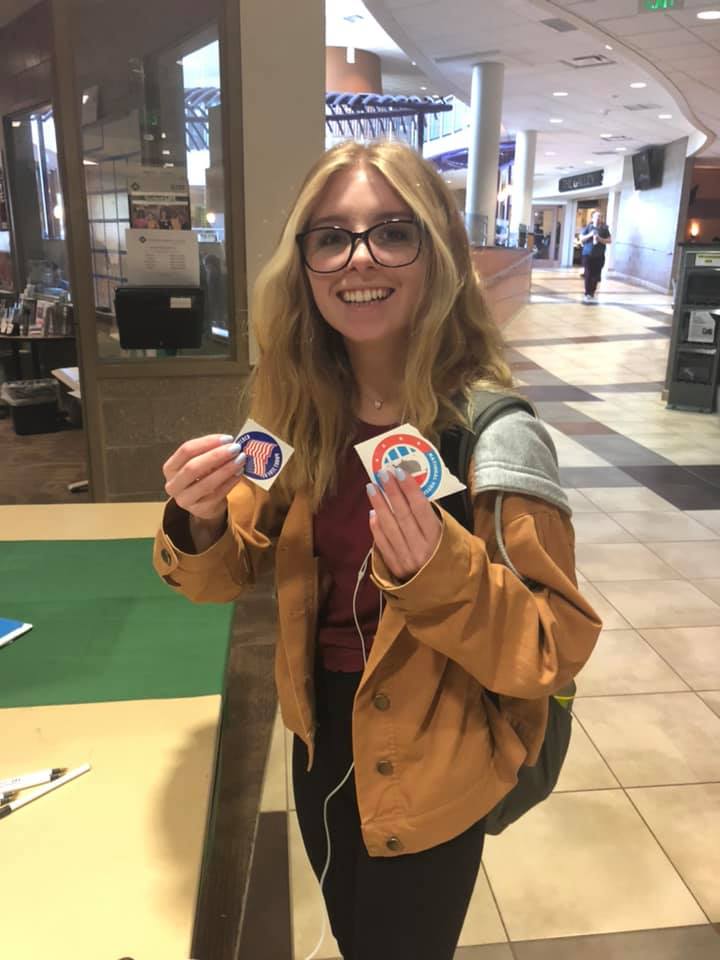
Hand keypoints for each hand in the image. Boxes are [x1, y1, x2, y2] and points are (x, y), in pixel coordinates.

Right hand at [163, 434, 246, 523]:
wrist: (204, 504)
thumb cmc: (201, 477)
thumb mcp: (199, 463)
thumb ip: (209, 452)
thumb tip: (229, 443)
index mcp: (170, 468)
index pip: (186, 451)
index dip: (207, 442)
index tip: (227, 438)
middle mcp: (173, 485)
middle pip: (193, 467)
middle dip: (216, 456)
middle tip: (235, 448)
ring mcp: (185, 500)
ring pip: (206, 483)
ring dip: (226, 469)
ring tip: (241, 460)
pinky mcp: (200, 510)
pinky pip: (218, 494)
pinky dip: (230, 482)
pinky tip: (239, 473)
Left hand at [366, 467, 441, 581]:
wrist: (445, 591)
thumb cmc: (448, 555)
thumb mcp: (449, 535)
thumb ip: (433, 517)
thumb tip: (412, 493)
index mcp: (438, 539)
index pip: (420, 508)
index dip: (408, 489)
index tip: (399, 472)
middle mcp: (421, 549)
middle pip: (402, 515)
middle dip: (391, 492)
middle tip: (382, 474)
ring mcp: (406, 560)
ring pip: (389, 528)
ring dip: (379, 505)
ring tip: (372, 487)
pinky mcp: (395, 568)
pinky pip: (383, 544)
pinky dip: (377, 527)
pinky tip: (372, 512)